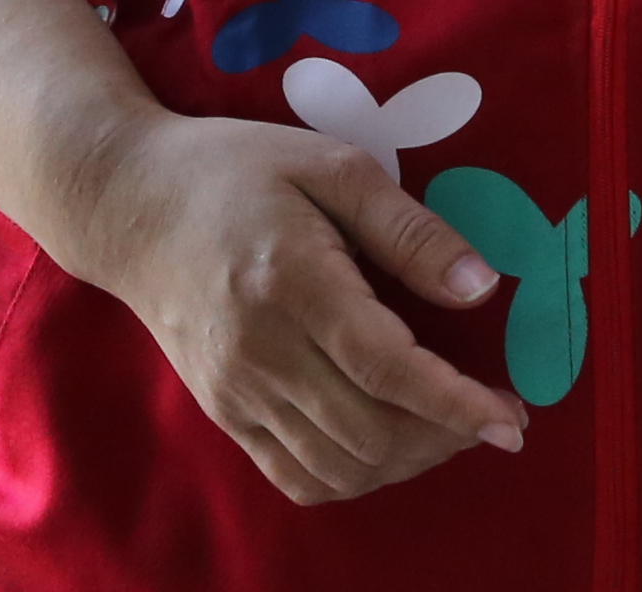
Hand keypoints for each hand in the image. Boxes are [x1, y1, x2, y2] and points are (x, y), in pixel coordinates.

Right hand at [41, 109, 526, 506]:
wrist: (129, 204)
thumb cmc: (237, 170)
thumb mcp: (331, 166)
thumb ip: (409, 230)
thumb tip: (482, 288)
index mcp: (292, 281)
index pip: (388, 368)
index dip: (456, 404)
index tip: (511, 421)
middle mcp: (260, 351)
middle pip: (370, 431)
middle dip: (446, 438)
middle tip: (493, 417)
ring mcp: (236, 392)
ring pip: (339, 465)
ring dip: (409, 462)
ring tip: (449, 430)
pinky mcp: (223, 413)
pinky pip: (297, 476)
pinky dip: (355, 476)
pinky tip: (389, 446)